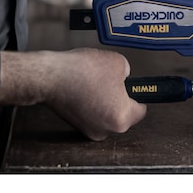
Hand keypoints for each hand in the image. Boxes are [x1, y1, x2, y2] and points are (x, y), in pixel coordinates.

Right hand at [0, 48, 146, 140]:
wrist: (51, 76)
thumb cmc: (82, 72)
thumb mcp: (119, 63)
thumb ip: (128, 74)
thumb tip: (124, 77)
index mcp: (121, 119)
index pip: (141, 110)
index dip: (139, 94)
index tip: (137, 88)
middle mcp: (106, 130)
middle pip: (123, 114)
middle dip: (120, 97)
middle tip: (113, 81)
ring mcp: (89, 130)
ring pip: (106, 114)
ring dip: (105, 100)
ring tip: (97, 82)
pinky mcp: (76, 125)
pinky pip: (92, 113)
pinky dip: (92, 102)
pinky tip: (86, 87)